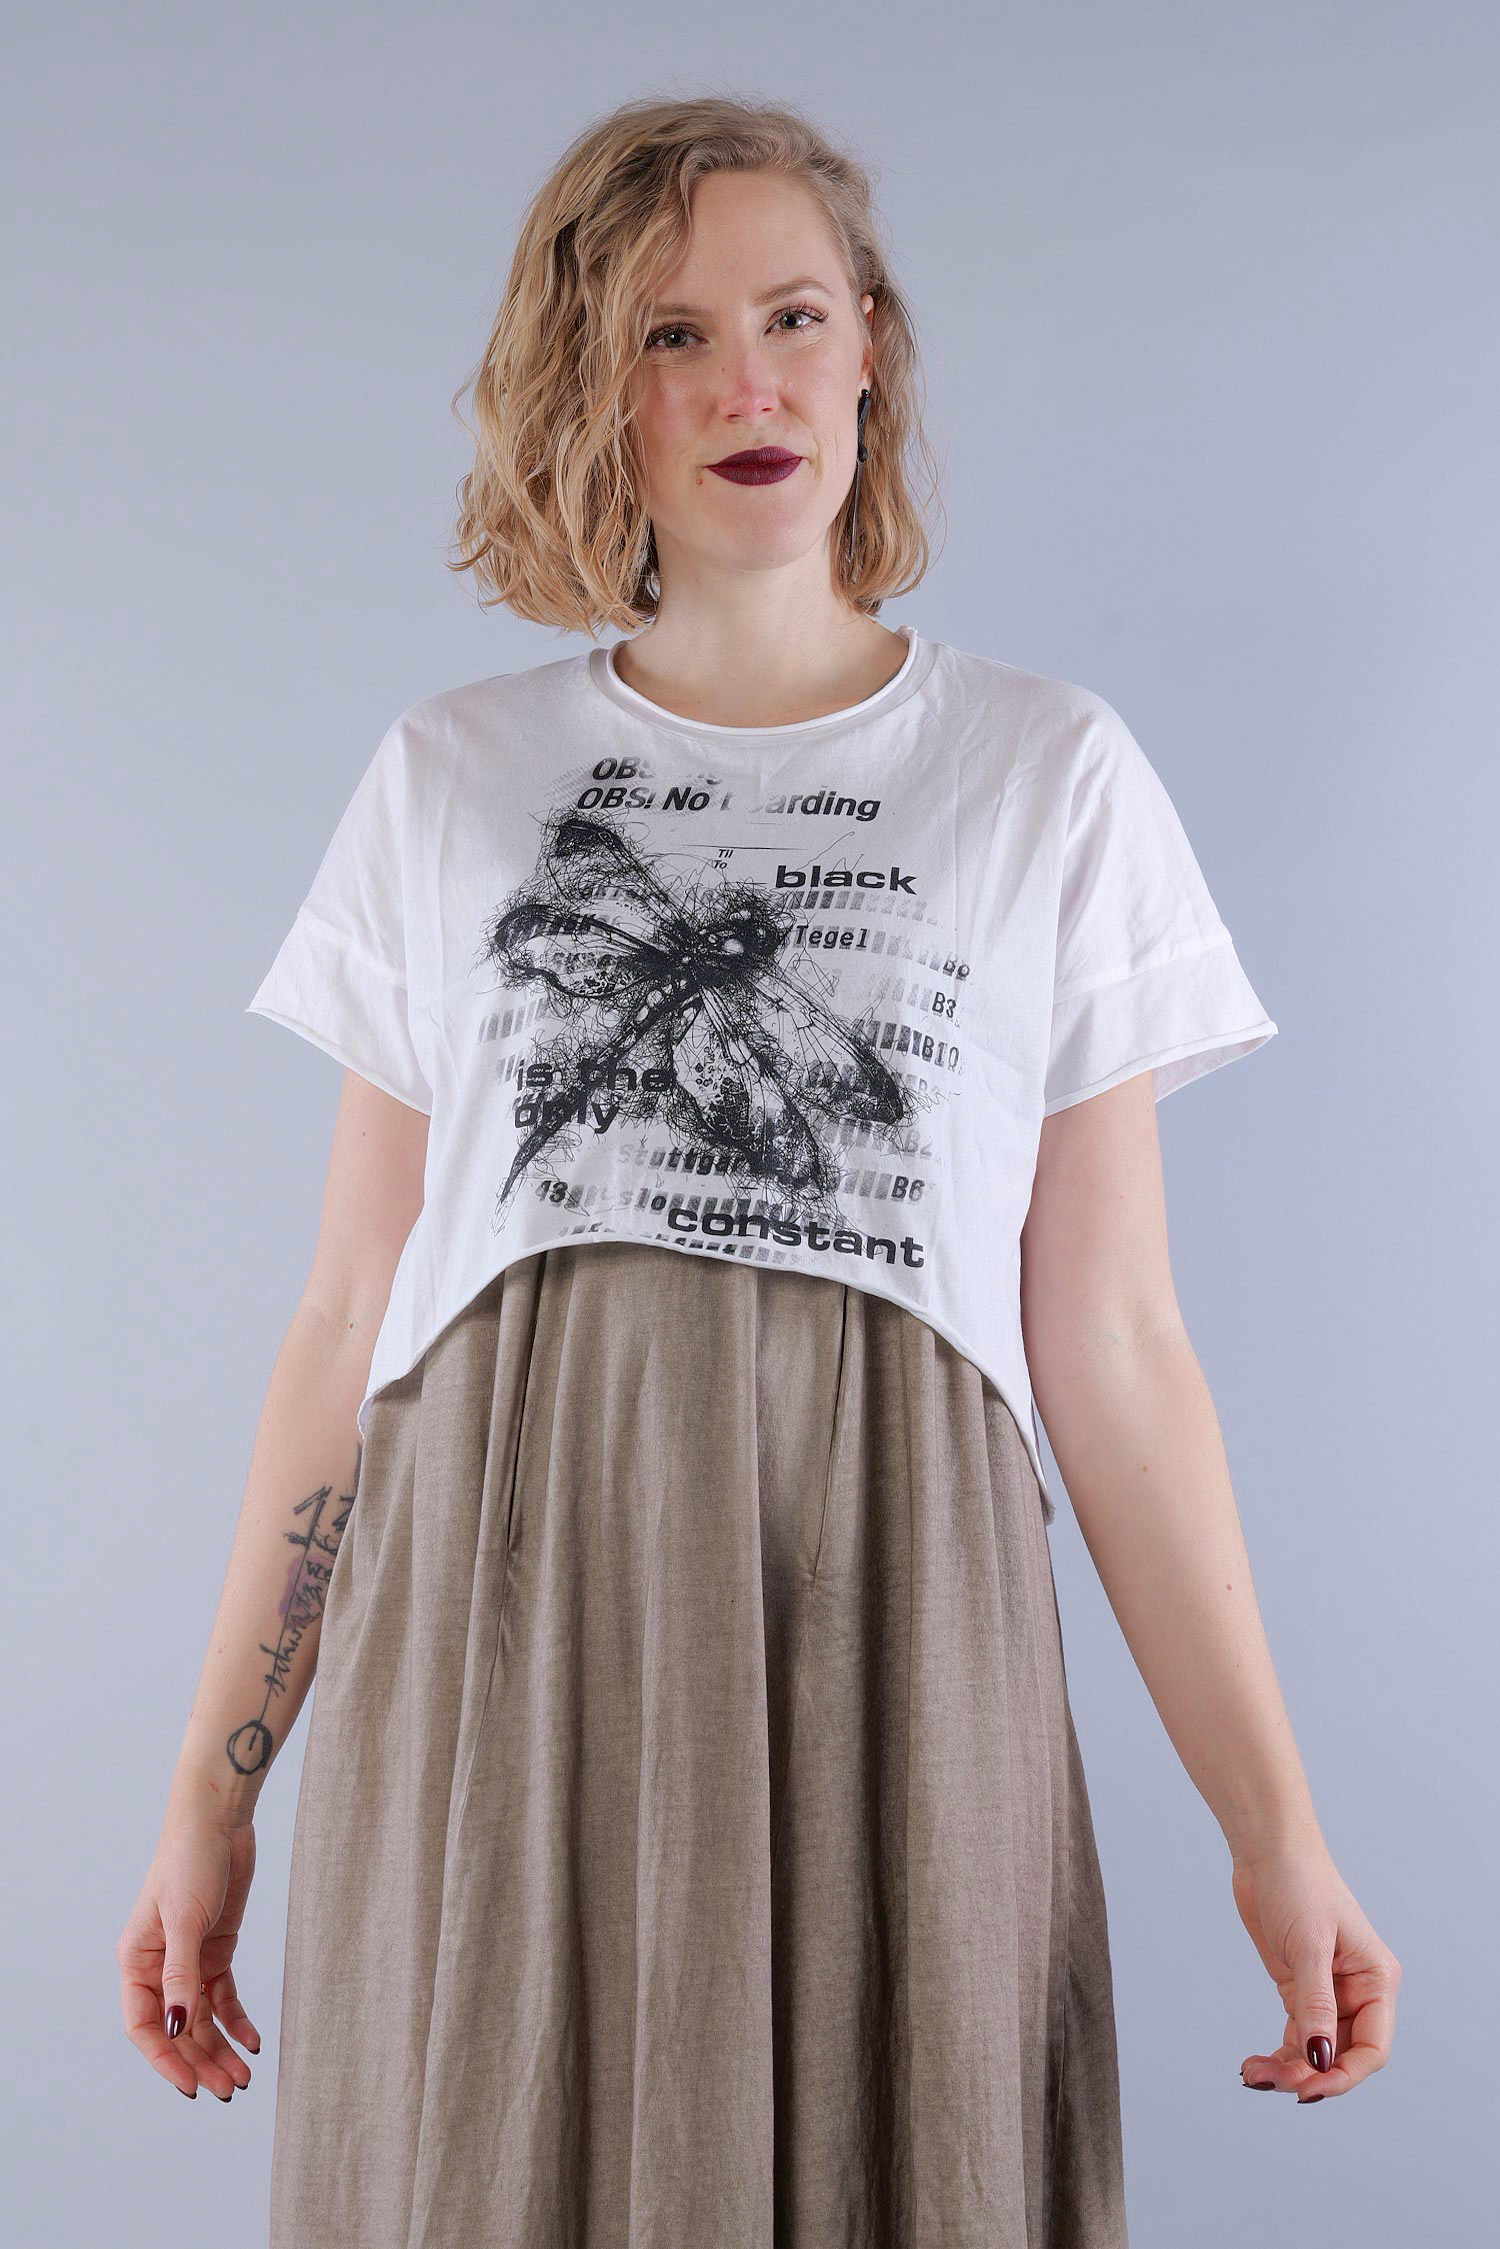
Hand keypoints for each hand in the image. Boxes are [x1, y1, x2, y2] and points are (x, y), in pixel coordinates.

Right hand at [117, 1816, 261, 2100]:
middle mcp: (158, 1967)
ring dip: (220, 2049)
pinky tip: (253, 2040)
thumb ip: (181, 1975)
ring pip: (201, 2019)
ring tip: (244, 2077)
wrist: (218, 1821)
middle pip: (177, 2029)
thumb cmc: (190, 1862)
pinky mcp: (216, 1950)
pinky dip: (237, 2021)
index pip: (144, 2026)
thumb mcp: (184, 1920)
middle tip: (230, 2090)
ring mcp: (189, 1960)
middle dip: (201, 2062)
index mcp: (136, 1961)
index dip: (165, 2060)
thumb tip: (177, 2028)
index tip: (191, 2088)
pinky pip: (223, 1997)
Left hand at [1231, 1834, 1400, 2099]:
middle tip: (1271, 2082)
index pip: (1372, 2047)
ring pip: (1315, 2050)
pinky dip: (1279, 2053)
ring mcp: (1328, 1992)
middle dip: (1310, 2074)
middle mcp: (1357, 1991)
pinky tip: (1256, 2064)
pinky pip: (1296, 2034)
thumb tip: (1320, 2058)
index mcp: (1376, 1980)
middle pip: (1342, 2055)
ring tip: (1254, 2074)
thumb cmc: (1298, 1882)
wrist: (1267, 1849)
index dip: (1344, 2075)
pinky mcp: (1298, 1987)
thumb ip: (1315, 2004)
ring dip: (1289, 2069)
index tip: (1311, 2088)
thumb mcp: (1308, 1945)